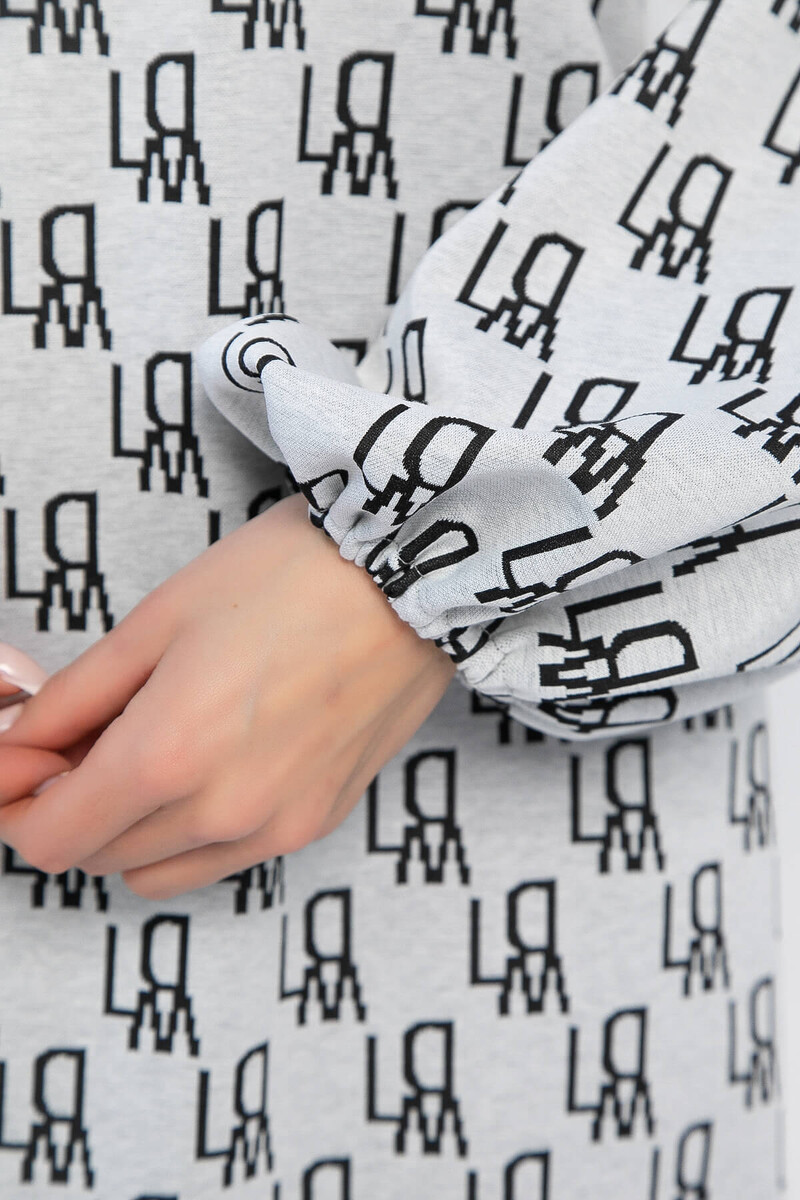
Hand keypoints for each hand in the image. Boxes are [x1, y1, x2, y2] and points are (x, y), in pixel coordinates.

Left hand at [0, 493, 455, 897]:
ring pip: (155, 870)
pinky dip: (190, 832)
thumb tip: (19, 744)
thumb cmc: (290, 576)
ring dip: (128, 828)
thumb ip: (74, 697)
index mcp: (166, 754)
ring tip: (153, 749)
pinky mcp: (316, 823)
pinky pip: (222, 860)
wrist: (411, 576)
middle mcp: (221, 812)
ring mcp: (276, 827)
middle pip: (97, 856)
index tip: (24, 762)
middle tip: (86, 736)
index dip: (17, 805)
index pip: (49, 839)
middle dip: (71, 805)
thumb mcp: (159, 619)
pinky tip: (210, 765)